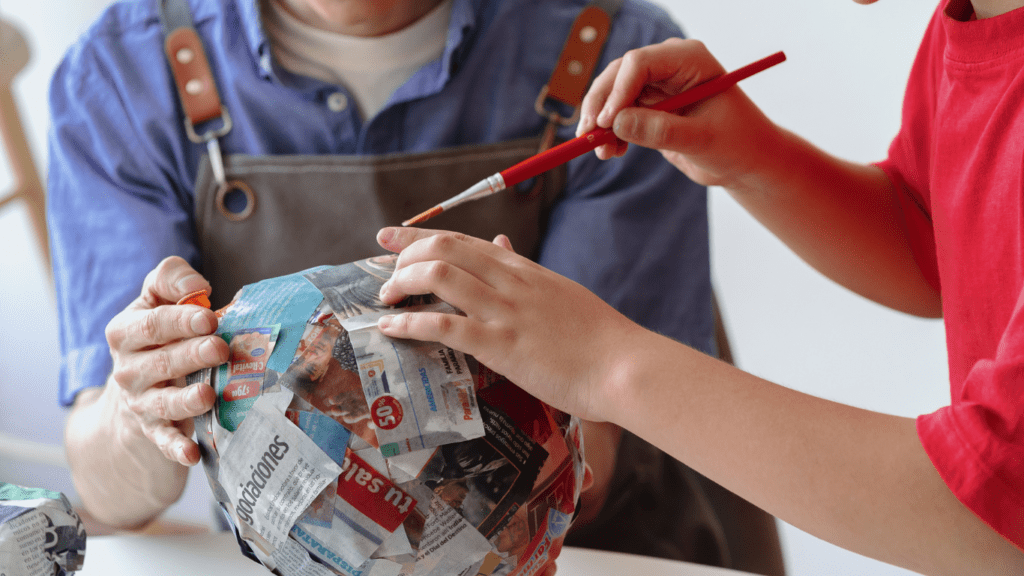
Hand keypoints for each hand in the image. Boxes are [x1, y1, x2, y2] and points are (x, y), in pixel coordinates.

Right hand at [103, 256, 228, 465]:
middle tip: (219, 349)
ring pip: (163, 403)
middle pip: (161, 362)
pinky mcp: (154, 430)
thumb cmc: (158, 334)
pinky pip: (164, 441)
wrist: (133, 387)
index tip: (210, 318)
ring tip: (208, 393)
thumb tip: (197, 286)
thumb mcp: (156, 299)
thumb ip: (170, 279)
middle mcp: (129, 369)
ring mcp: (141, 402)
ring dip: (187, 399)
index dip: (181, 321)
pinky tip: (193, 454)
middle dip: (191, 355)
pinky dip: (176, 448)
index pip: (153, 324)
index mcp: (126, 333)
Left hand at [375, 228, 642, 422]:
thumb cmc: (599, 339)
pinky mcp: (502, 345)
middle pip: (445, 248)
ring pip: (439, 275)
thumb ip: (524, 271)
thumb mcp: (560, 293)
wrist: (625, 366)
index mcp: (524, 271)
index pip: (464, 241)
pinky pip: (445, 325)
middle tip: (384, 275)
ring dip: (403, 284)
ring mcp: (506, 312)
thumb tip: (498, 244)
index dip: (419, 236)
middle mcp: (511, 282)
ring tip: (386, 300)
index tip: (388, 236)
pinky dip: (411, 322)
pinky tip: (391, 328)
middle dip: (405, 256)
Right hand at [577, 38, 778, 189]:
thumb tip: (616, 124)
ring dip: (600, 123)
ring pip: (612, 96)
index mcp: (689, 59)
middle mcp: (669, 66)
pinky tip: (613, 152)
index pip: (640, 62)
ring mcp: (657, 86)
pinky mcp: (649, 108)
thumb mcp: (701, 140)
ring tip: (603, 153)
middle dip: (600, 106)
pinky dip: (609, 133)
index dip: (618, 91)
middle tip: (589, 137)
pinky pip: (618, 115)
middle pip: (618, 76)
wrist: (746, 162)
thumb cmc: (737, 144)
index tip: (606, 122)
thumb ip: (660, 131)